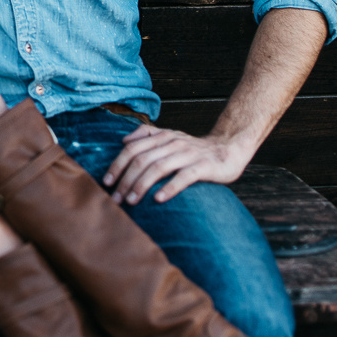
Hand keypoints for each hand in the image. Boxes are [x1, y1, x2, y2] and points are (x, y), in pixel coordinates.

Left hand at [102, 124, 251, 205]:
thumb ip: (147, 134)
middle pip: (142, 160)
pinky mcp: (204, 166)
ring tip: (131, 201)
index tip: (106, 183)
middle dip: (125, 180)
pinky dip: (170, 188)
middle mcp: (173, 143)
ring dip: (141, 185)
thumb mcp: (170, 137)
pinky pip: (184, 177)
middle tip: (116, 199)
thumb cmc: (194, 149)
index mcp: (162, 137)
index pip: (132, 149)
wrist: (229, 149)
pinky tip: (158, 199)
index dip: (117, 165)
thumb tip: (123, 140)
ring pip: (158, 168)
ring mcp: (188, 154)